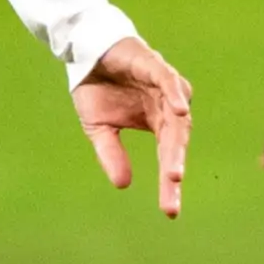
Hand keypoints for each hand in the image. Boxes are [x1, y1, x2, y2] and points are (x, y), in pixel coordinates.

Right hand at [74, 36, 194, 217]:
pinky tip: (178, 113)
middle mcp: (168, 108)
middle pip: (176, 143)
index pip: (168, 158)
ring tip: (174, 171)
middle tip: (172, 192)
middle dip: (173, 169)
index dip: (168, 185)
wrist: (84, 52)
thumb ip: (112, 153)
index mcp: (158, 124)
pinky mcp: (156, 66)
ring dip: (177, 143)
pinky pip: (170, 82)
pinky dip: (176, 96)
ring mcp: (165, 87)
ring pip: (177, 118)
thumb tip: (124, 186)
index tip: (170, 212)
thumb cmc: (97, 88)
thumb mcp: (100, 128)